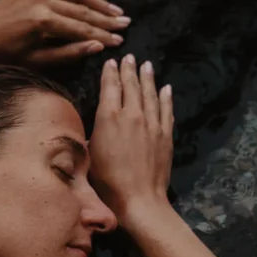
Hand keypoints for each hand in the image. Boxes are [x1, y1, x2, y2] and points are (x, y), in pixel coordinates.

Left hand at [0, 0, 129, 65]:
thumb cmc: (0, 57)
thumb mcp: (35, 61)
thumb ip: (68, 53)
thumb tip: (97, 46)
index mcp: (43, 21)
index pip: (82, 28)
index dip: (103, 35)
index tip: (120, 40)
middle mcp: (42, 0)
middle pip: (82, 9)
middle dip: (105, 17)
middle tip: (125, 23)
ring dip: (97, 0)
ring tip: (115, 8)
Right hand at [88, 55, 173, 227]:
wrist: (139, 200)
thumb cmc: (107, 181)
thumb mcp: (90, 153)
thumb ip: (92, 132)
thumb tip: (93, 123)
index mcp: (109, 117)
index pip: (110, 87)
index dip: (110, 73)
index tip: (112, 62)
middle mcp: (132, 114)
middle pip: (131, 85)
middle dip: (129, 69)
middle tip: (130, 57)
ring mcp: (151, 124)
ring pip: (150, 93)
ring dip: (148, 78)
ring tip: (147, 65)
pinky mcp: (165, 135)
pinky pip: (166, 110)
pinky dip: (166, 97)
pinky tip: (166, 88)